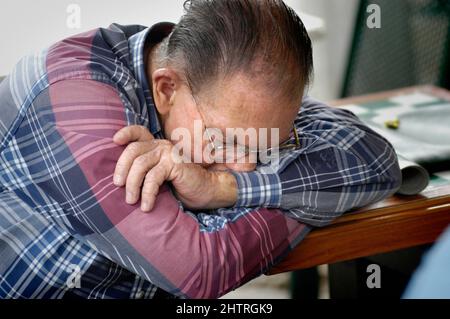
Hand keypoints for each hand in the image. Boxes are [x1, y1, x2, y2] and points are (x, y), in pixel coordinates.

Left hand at [112, 125, 237, 210]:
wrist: (206, 190)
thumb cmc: (181, 186)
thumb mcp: (159, 176)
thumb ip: (145, 171)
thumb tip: (119, 181)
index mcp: (157, 146)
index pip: (139, 132)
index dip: (126, 133)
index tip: (115, 140)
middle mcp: (162, 145)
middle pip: (133, 150)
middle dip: (121, 168)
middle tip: (118, 185)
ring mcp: (169, 153)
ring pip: (140, 165)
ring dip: (132, 185)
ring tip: (130, 200)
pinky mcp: (174, 163)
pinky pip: (153, 178)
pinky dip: (147, 194)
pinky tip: (146, 206)